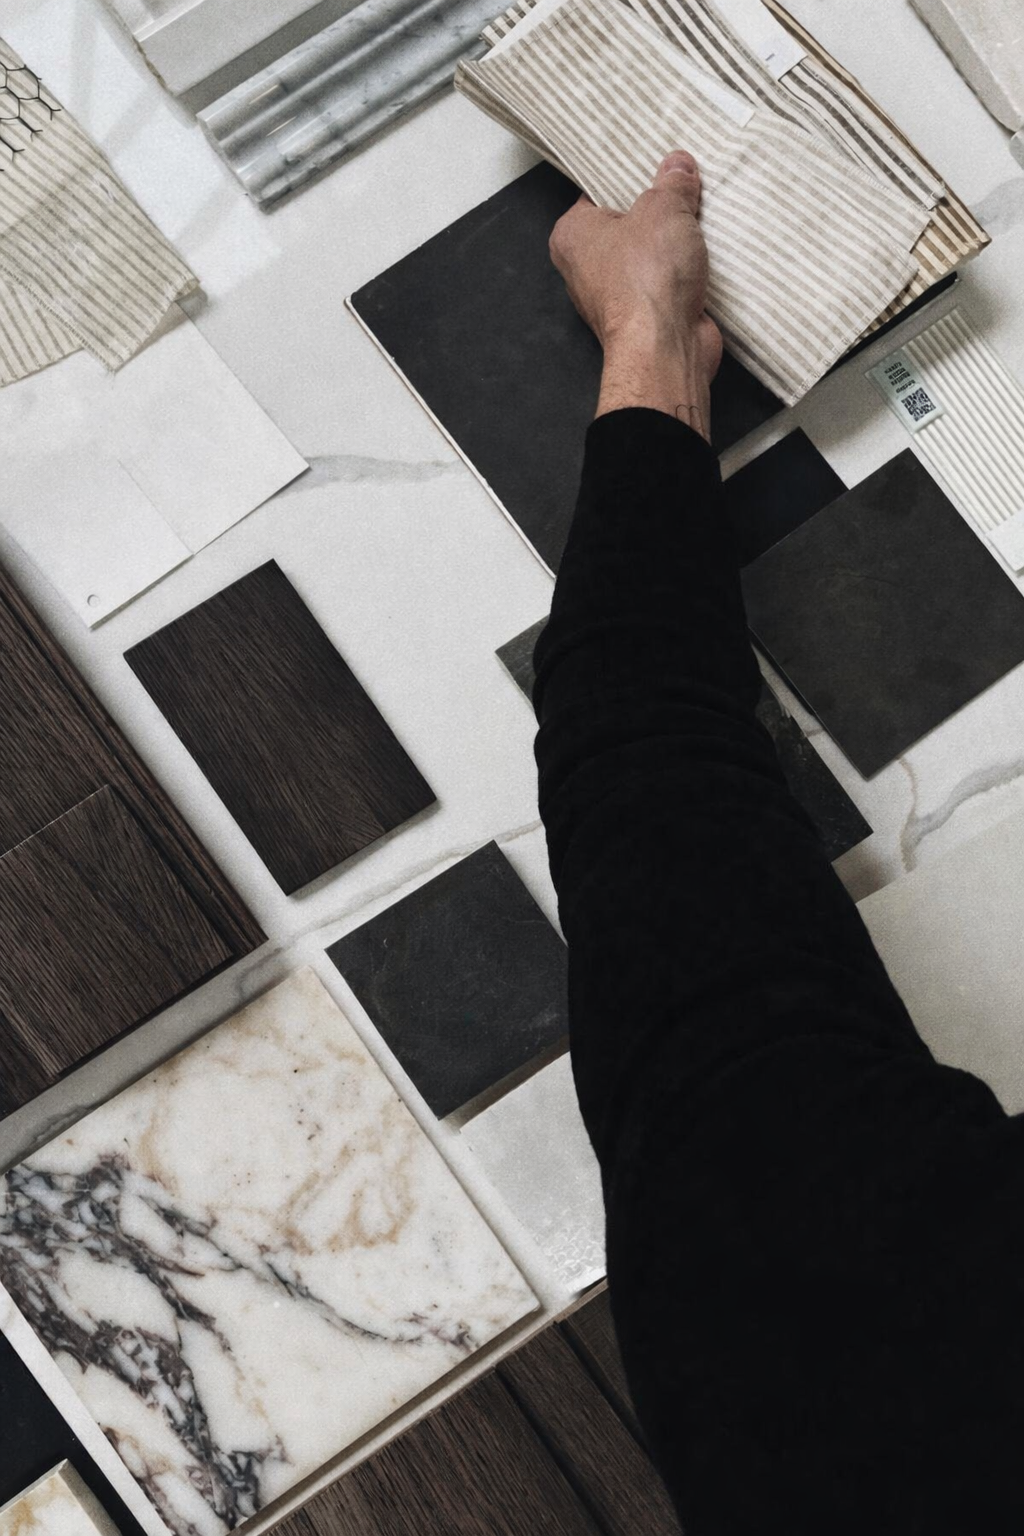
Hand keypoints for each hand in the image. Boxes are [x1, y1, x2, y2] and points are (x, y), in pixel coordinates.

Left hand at [549, 151, 721, 440]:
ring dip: (676, 243)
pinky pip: (667, 283)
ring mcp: (616, 297)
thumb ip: (672, 183)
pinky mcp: (645, 318)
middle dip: (657, 210)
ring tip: (701, 217)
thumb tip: (678, 165)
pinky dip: (685, 273)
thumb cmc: (646, 279)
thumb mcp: (664, 209)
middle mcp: (586, 268)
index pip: (598, 192)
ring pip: (649, 255)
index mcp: (573, 235)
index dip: (630, 176)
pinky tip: (706, 255)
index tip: (655, 162)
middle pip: (627, 224)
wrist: (665, 349)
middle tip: (685, 186)